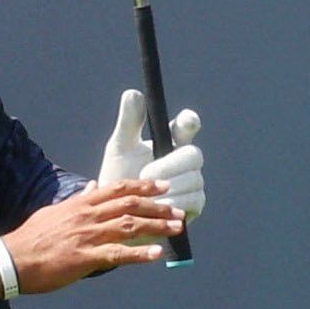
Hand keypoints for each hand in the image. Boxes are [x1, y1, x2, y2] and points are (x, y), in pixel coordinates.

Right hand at [3, 180, 183, 293]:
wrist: (11, 259)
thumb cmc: (31, 239)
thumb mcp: (54, 211)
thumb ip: (77, 200)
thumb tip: (91, 187)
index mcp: (81, 204)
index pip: (118, 189)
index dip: (143, 185)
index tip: (162, 186)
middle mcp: (87, 216)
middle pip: (130, 205)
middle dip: (158, 207)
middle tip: (178, 210)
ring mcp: (87, 236)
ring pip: (130, 226)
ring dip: (157, 226)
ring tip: (177, 228)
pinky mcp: (85, 258)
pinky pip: (118, 254)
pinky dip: (140, 254)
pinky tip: (157, 254)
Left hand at [97, 91, 205, 220]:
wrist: (115, 215)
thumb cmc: (117, 177)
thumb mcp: (119, 148)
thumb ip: (129, 122)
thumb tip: (132, 93)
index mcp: (170, 141)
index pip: (186, 127)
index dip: (189, 122)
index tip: (186, 121)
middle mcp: (185, 161)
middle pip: (193, 155)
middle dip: (170, 164)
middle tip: (145, 173)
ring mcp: (193, 182)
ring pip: (192, 180)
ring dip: (167, 188)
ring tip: (144, 194)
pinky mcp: (194, 205)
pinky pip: (191, 203)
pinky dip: (172, 205)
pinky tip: (156, 209)